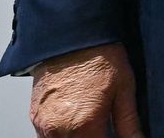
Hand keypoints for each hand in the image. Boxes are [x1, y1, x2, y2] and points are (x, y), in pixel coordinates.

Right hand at [29, 42, 143, 136]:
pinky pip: (47, 137)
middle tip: (104, 127)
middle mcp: (58, 130)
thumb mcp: (124, 89)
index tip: (113, 134)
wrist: (70, 35)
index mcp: (83, 126)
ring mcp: (42, 124)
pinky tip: (76, 121)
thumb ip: (128, 123)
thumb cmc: (100, 58)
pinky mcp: (34, 116)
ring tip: (91, 125)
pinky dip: (62, 135)